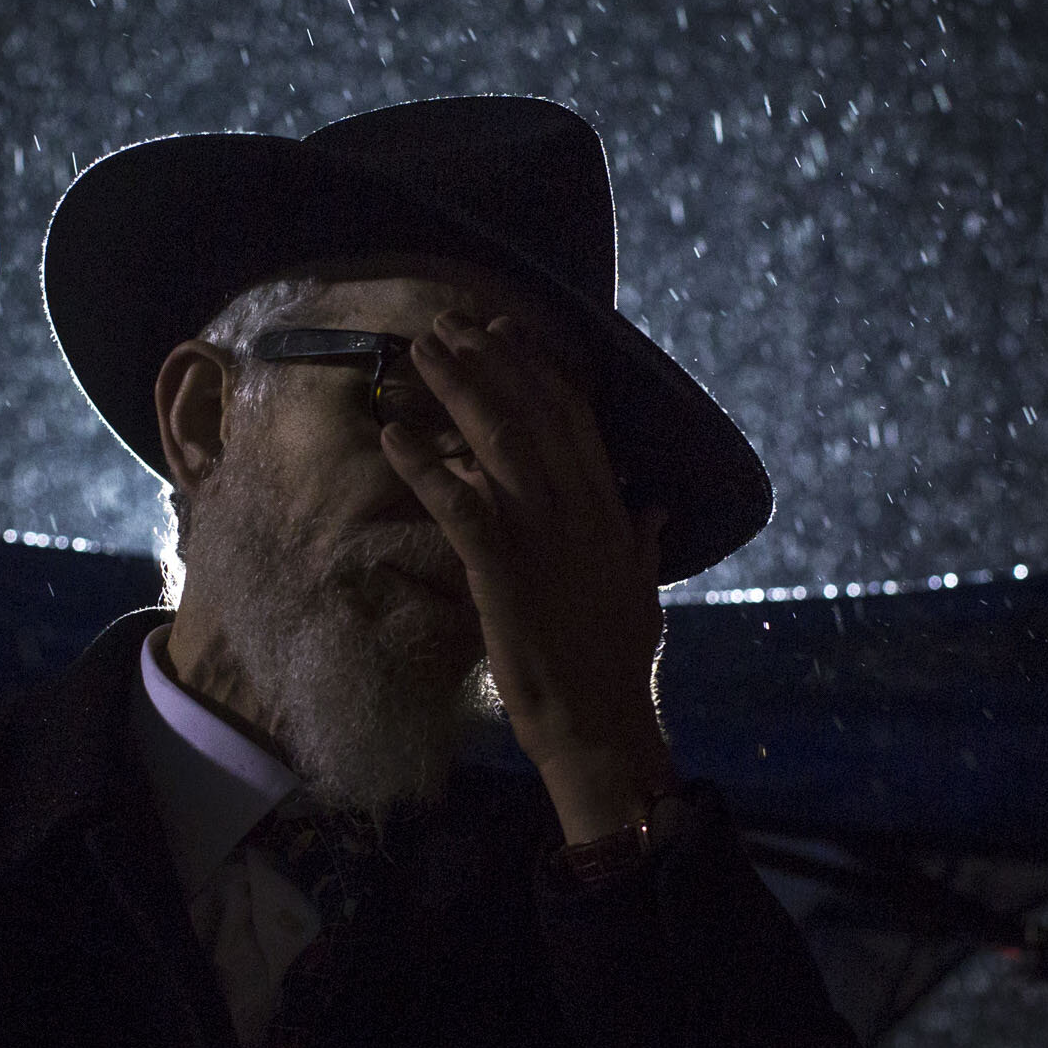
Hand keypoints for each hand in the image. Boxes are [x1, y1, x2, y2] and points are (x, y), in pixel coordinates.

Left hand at [384, 309, 673, 842]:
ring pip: (499, 442)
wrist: (601, 723)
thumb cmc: (617, 666)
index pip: (575, 418)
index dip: (539, 367)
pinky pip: (459, 506)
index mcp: (609, 512)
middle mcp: (579, 511)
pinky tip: (392, 437)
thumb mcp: (642, 592)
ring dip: (458, 390)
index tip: (508, 331)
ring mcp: (543, 538)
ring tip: (422, 352)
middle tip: (449, 324)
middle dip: (490, 360)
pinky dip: (424, 467)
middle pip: (534, 412)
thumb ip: (644, 541)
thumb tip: (655, 506)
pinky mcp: (503, 572)